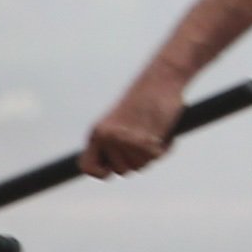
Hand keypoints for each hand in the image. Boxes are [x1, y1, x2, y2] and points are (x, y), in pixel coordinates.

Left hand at [85, 65, 191, 179]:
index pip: (87, 167)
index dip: (101, 172)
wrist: (160, 79)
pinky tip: (163, 131)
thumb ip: (111, 144)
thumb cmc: (142, 99)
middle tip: (142, 138)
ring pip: (139, 166)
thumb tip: (108, 170)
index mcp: (97, 132)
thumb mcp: (118, 122)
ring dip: (149, 153)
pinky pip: (156, 158)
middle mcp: (108, 139)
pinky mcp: (146, 143)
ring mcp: (126, 142)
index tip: (113, 168)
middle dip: (134, 160)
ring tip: (152, 131)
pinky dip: (164, 148)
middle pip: (121, 170)